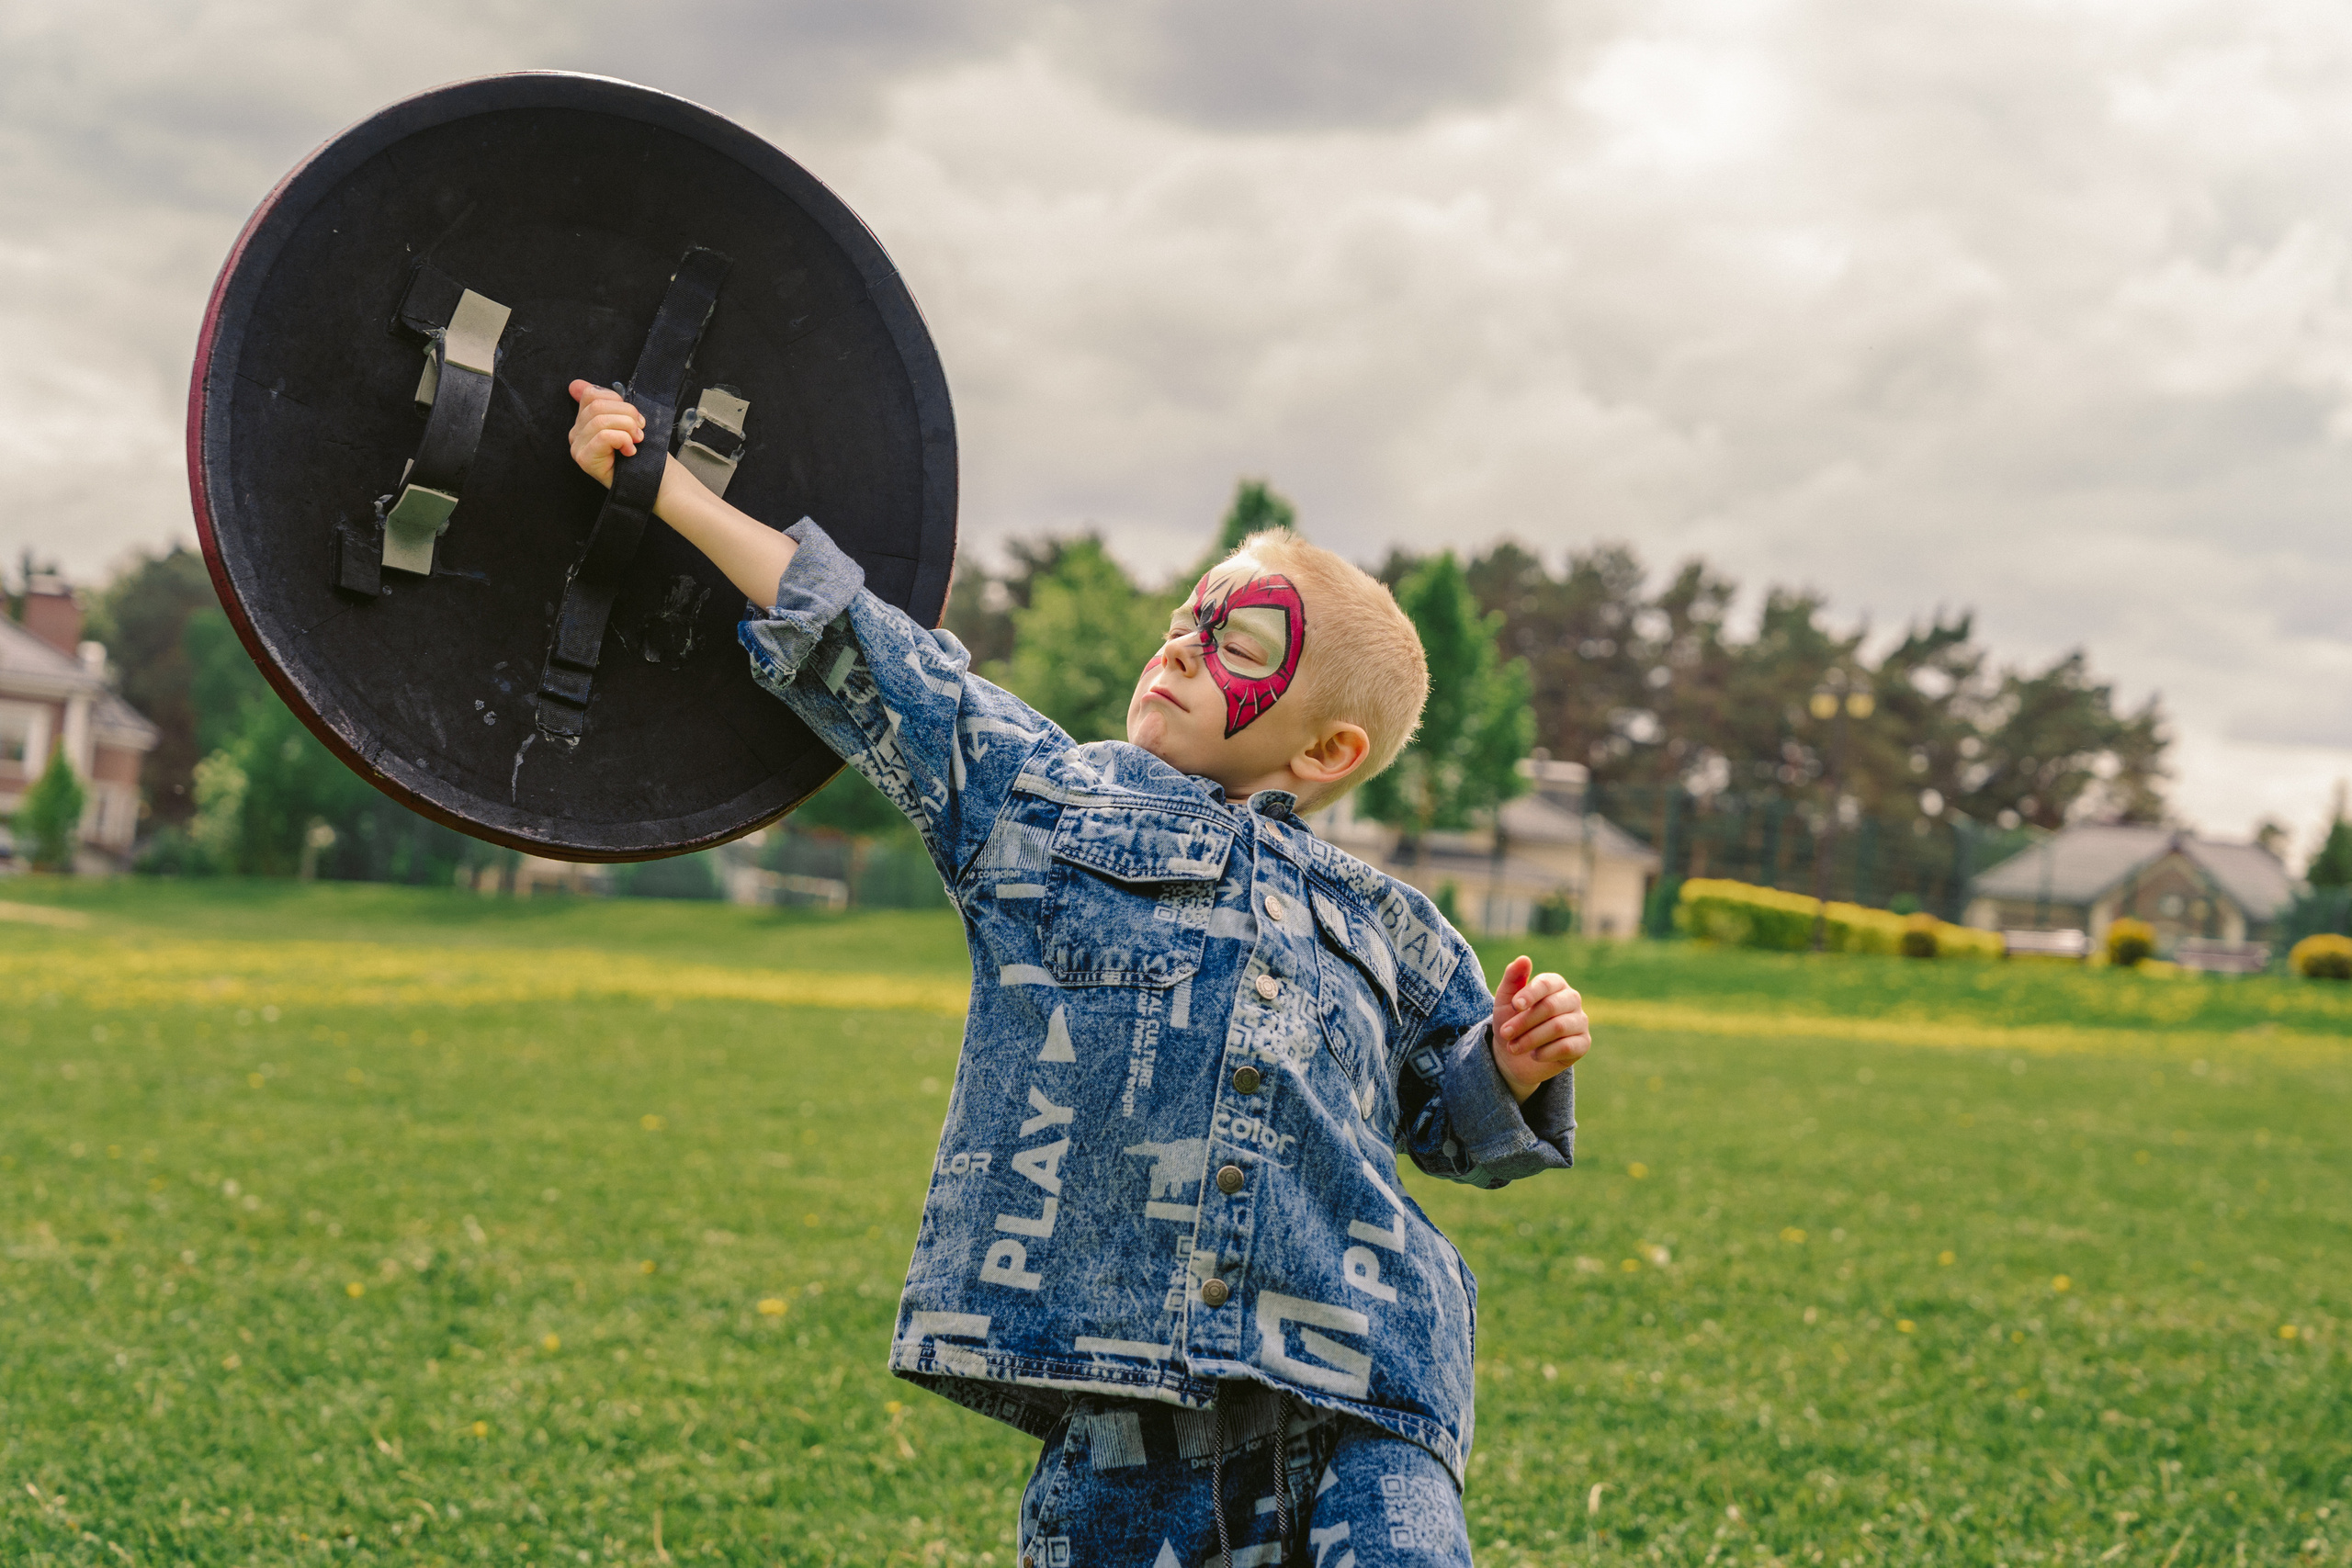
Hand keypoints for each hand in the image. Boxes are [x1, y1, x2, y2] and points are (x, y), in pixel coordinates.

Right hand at [567, 379, 646, 488]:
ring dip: (627, 427)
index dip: (616, 399)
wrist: (649, 479)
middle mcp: (575, 433)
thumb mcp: (624, 421)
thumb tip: (577, 384)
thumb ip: (607, 403)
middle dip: (627, 414)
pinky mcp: (584, 459)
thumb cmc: (638, 450)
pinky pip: (604, 436)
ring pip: (601, 420)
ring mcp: (577, 447)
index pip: (591, 394)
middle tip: (640, 430)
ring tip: (637, 440)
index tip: (635, 417)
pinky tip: (630, 451)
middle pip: (597, 406)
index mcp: (583, 420)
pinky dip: (623, 439)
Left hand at [1490, 956, 1590, 1102]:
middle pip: (1551, 1007)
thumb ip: (1513, 977)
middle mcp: (1571, 999)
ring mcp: (1580, 1021)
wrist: (1515, 1055)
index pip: (1546, 984)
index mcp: (1555, 984)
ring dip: (1531, 1039)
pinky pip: (1567, 1046)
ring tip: (1513, 1047)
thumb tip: (1524, 958)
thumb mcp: (1505, 1000)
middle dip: (1524, 1022)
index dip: (1530, 994)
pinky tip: (1533, 1055)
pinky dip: (1545, 1052)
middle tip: (1505, 1033)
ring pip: (1558, 1027)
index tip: (1514, 1006)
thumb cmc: (1511, 1021)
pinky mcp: (1583, 1043)